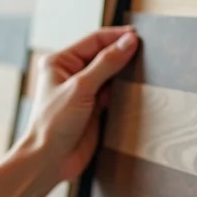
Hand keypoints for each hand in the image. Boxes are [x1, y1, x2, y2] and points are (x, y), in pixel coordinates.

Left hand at [21, 27, 138, 181]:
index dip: (116, 37)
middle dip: (122, 53)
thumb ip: (106, 64)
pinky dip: (124, 90)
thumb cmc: (53, 123)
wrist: (50, 160)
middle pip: (103, 55)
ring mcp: (83, 91)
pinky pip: (113, 93)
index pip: (94, 41)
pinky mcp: (94, 108)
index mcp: (60, 61)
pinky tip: (136, 88)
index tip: (138, 37)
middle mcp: (70, 73)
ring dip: (125, 72)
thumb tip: (128, 42)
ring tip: (144, 68)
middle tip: (146, 51)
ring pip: (110, 74)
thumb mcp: (81, 88)